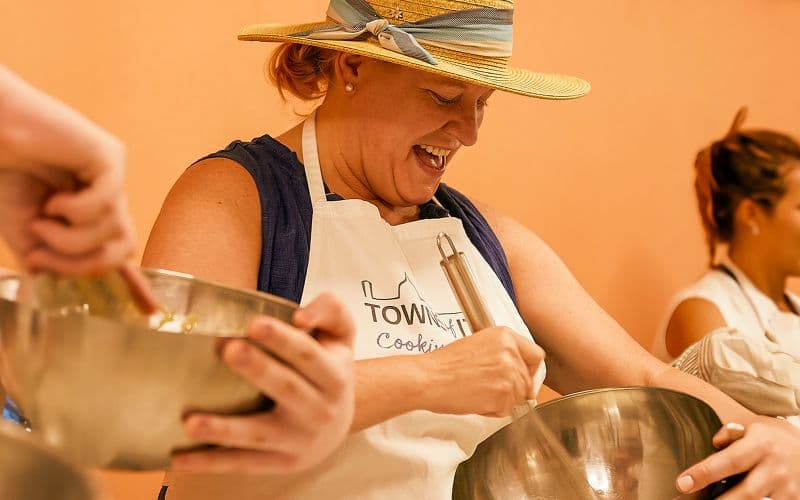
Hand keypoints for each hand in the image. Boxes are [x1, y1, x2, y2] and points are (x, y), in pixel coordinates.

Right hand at [0, 65, 135, 275]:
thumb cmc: (3, 174)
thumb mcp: (24, 229)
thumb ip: (44, 258)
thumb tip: (52, 283)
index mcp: (93, 213)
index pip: (119, 253)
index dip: (116, 279)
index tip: (116, 297)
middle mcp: (110, 196)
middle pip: (122, 249)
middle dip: (80, 264)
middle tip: (40, 256)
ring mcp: (114, 175)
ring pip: (114, 230)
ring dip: (69, 239)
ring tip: (41, 220)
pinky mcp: (111, 156)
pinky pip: (107, 202)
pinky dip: (75, 211)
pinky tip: (54, 198)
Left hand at [173, 293, 355, 473]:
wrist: (339, 423)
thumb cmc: (329, 368)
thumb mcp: (341, 335)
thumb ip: (330, 310)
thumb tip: (301, 316)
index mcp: (334, 376)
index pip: (308, 354)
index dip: (283, 339)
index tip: (254, 323)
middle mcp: (321, 410)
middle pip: (287, 389)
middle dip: (258, 369)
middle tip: (228, 349)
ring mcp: (299, 440)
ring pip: (260, 434)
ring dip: (225, 430)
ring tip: (191, 422)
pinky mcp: (281, 463)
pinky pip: (243, 463)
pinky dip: (211, 463)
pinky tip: (180, 459)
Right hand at [421, 327, 543, 416]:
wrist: (428, 378)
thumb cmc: (445, 364)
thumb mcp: (478, 345)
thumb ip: (502, 354)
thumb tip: (519, 371)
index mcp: (505, 335)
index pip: (536, 355)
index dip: (531, 371)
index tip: (524, 379)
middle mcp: (510, 351)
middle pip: (528, 380)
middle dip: (512, 390)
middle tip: (487, 389)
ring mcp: (508, 372)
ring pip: (518, 397)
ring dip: (501, 401)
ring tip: (477, 392)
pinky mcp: (503, 393)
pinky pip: (507, 410)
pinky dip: (492, 410)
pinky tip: (475, 400)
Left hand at [676, 416, 799, 498]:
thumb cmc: (770, 437)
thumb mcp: (751, 426)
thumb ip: (729, 434)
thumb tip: (714, 445)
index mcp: (761, 445)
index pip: (729, 462)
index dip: (703, 474)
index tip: (681, 484)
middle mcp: (775, 468)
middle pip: (744, 493)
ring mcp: (787, 488)